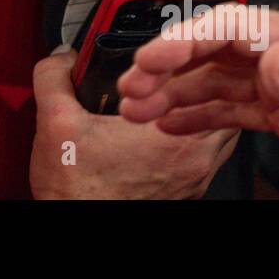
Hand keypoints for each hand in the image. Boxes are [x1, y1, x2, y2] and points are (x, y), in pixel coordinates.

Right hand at [30, 50, 237, 198]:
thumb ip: (55, 77)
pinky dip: (188, 133)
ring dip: (198, 108)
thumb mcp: (55, 123)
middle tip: (179, 66)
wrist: (75, 228)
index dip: (202, 59)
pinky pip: (202, 152)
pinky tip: (157, 126)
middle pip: (224, 106)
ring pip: (217, 130)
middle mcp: (194, 161)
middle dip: (204, 82)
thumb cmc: (77, 193)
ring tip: (167, 93)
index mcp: (173, 139)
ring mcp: (192, 179)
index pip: (215, 85)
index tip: (181, 50)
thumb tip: (61, 56)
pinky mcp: (184, 191)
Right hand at [117, 7, 278, 199]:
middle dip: (166, 66)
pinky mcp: (277, 107)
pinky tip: (170, 123)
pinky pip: (225, 104)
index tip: (153, 58)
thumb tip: (270, 55)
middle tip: (131, 88)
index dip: (187, 38)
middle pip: (212, 49)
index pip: (231, 27)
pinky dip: (194, 113)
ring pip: (211, 77)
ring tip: (137, 109)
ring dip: (172, 92)